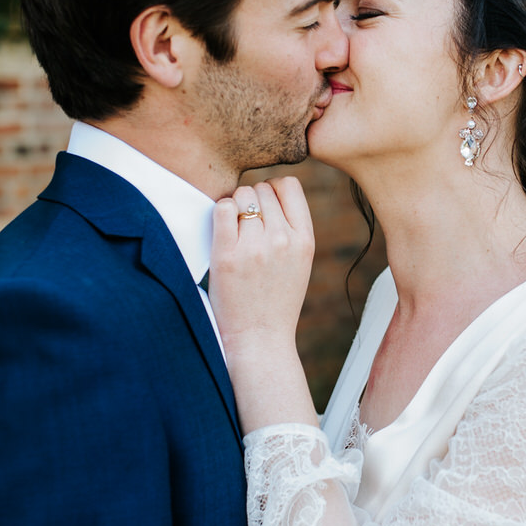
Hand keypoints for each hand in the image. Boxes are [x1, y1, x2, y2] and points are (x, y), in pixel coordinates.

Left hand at [210, 178, 314, 356]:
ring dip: (235, 207)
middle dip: (252, 201)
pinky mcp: (227, 255)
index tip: (264, 208)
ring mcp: (255, 247)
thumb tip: (272, 192)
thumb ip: (292, 230)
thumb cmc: (276, 301)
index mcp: (305, 240)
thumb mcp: (300, 263)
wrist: (260, 339)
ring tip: (234, 231)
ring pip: (241, 195)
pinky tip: (222, 231)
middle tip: (246, 226)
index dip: (273, 190)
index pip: (290, 185)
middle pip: (262, 188)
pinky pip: (222, 208)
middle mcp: (283, 239)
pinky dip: (220, 213)